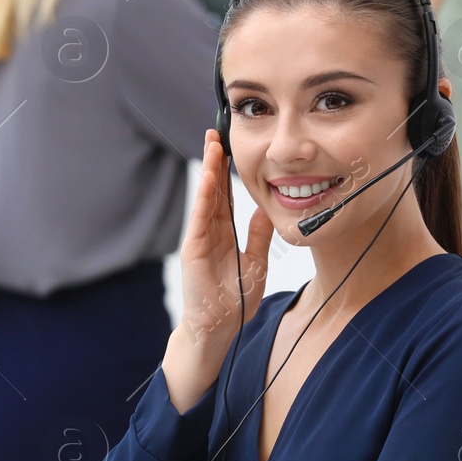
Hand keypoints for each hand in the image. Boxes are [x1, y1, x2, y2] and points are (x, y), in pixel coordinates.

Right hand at [165, 129, 273, 410]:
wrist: (218, 327)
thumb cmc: (233, 300)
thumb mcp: (256, 261)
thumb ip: (258, 235)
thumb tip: (267, 208)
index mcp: (224, 234)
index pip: (226, 196)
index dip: (229, 172)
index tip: (233, 148)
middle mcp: (210, 232)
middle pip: (213, 190)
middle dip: (216, 162)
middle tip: (218, 133)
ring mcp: (200, 238)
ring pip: (206, 197)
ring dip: (209, 170)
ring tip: (212, 145)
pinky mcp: (194, 248)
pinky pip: (200, 216)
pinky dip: (203, 194)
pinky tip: (208, 176)